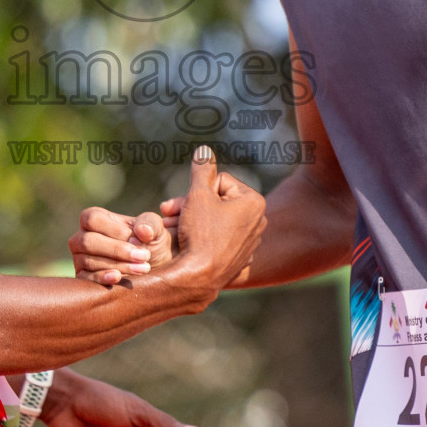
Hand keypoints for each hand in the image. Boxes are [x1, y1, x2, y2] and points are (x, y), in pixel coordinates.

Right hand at [70, 207, 176, 285]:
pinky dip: (103, 278)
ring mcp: (80, 258)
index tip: (139, 241)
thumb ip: (150, 224)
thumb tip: (143, 231)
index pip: (94, 219)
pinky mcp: (82, 277)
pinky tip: (118, 278)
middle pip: (89, 241)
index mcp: (94, 218)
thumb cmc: (149, 241)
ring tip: (142, 268)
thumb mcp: (155, 229)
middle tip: (144, 257)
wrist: (152, 266)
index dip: (116, 231)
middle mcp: (82, 237)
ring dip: (118, 265)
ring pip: (90, 261)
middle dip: (118, 250)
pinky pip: (87, 278)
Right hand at [173, 147, 265, 291]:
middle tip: (168, 213)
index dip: (197, 191)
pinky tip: (192, 246)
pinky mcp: (241, 259)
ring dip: (195, 221)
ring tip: (175, 229)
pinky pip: (220, 241)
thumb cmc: (200, 233)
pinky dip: (205, 240)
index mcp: (254, 202)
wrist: (199, 277)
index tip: (181, 203)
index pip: (220, 182)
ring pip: (217, 222)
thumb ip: (202, 170)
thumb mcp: (198, 195)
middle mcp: (259, 221)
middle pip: (219, 202)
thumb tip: (205, 150)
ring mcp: (251, 243)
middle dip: (192, 206)